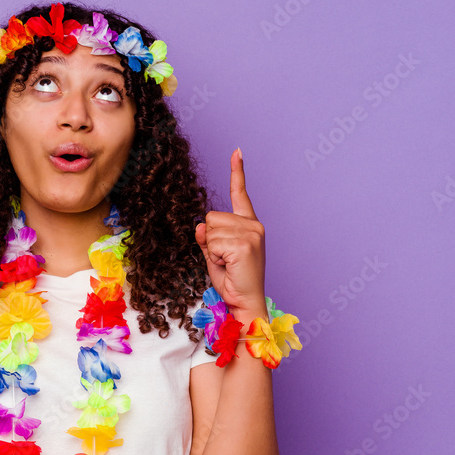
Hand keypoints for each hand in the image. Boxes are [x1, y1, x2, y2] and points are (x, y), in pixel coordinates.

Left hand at [194, 148, 266, 318]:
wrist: (244, 303)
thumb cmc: (232, 280)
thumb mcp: (214, 254)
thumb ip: (208, 236)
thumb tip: (201, 226)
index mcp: (249, 225)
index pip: (240, 194)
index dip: (237, 172)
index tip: (236, 151)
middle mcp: (253, 226)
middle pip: (211, 217)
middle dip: (210, 239)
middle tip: (224, 259)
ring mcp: (251, 234)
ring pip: (210, 229)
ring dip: (212, 250)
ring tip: (227, 264)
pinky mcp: (245, 245)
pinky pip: (213, 243)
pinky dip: (214, 257)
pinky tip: (229, 266)